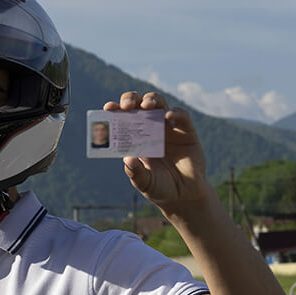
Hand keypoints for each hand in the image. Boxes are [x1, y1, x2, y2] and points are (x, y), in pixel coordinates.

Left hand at [104, 92, 209, 210]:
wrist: (184, 195)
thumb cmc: (160, 187)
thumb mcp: (145, 183)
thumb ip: (136, 173)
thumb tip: (128, 158)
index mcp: (134, 138)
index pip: (122, 118)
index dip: (115, 110)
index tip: (108, 108)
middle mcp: (150, 128)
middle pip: (139, 105)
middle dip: (131, 100)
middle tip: (127, 106)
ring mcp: (168, 128)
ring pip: (159, 104)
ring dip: (151, 100)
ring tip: (146, 105)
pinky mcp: (186, 131)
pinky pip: (181, 116)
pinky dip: (175, 112)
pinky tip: (168, 117)